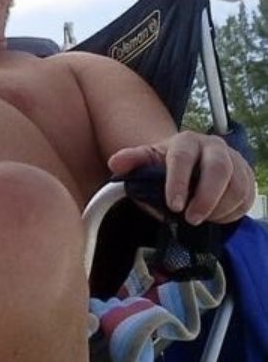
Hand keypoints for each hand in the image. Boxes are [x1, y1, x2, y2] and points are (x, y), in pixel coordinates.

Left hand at [108, 130, 255, 224]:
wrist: (189, 166)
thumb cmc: (165, 167)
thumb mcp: (147, 162)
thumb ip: (132, 161)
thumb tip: (115, 163)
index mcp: (186, 142)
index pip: (183, 158)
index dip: (179, 182)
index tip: (174, 206)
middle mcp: (213, 146)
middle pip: (219, 169)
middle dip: (205, 198)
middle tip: (191, 219)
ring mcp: (234, 160)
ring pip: (236, 186)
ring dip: (218, 209)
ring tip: (200, 218)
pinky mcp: (246, 176)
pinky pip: (245, 197)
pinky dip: (230, 212)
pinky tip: (214, 215)